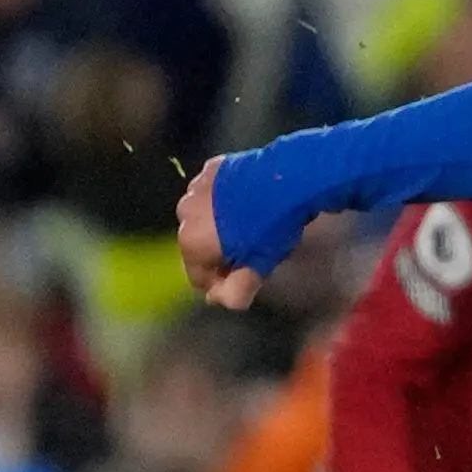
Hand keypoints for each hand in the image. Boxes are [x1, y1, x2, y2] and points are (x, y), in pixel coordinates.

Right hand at [177, 164, 261, 309]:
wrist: (288, 179)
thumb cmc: (272, 228)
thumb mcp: (259, 264)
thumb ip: (238, 288)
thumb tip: (223, 302)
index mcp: (190, 242)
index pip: (197, 276)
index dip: (220, 281)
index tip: (243, 276)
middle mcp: (183, 214)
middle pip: (198, 245)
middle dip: (218, 252)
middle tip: (250, 251)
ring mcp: (194, 188)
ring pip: (203, 217)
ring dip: (219, 225)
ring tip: (251, 225)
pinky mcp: (210, 169)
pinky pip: (213, 192)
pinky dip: (224, 200)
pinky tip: (248, 200)